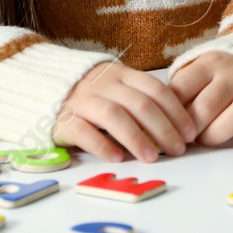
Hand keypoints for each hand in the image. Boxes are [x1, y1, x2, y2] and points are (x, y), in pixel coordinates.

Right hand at [52, 61, 196, 163]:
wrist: (42, 88)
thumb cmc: (91, 96)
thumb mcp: (117, 90)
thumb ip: (141, 102)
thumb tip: (177, 129)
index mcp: (122, 75)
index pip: (156, 90)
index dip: (176, 111)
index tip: (190, 133)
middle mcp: (104, 84)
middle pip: (139, 104)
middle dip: (163, 128)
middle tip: (178, 150)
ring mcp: (82, 100)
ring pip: (114, 116)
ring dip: (137, 138)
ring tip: (152, 158)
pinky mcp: (63, 119)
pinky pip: (84, 131)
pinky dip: (102, 145)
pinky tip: (117, 158)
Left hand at [169, 52, 232, 151]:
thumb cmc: (222, 74)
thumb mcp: (199, 69)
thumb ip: (182, 88)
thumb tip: (158, 119)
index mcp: (210, 63)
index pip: (183, 88)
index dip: (172, 113)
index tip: (169, 126)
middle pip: (209, 105)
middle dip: (193, 129)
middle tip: (187, 139)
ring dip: (219, 133)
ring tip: (209, 141)